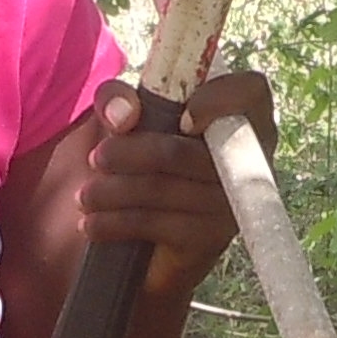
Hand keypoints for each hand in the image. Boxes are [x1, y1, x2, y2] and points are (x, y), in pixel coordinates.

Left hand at [82, 70, 274, 301]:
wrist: (147, 246)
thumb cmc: (142, 163)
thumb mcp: (123, 121)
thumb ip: (117, 99)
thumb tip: (123, 115)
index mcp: (238, 117)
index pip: (252, 92)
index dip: (221, 98)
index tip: (181, 115)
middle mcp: (246, 159)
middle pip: (184, 150)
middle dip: (130, 153)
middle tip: (95, 158)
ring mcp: (231, 203)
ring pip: (164, 188)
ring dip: (113, 192)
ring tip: (84, 196)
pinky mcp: (211, 239)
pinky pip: (158, 224)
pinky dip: (116, 223)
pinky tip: (91, 224)